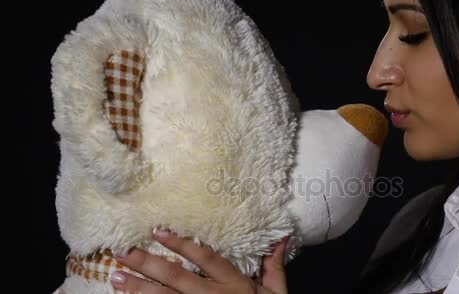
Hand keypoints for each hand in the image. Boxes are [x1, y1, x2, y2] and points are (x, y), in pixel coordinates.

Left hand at [110, 228, 288, 292]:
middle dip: (147, 264)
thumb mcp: (277, 292)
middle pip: (176, 278)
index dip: (183, 244)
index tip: (159, 231)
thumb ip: (275, 265)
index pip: (206, 259)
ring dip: (138, 288)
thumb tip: (282, 237)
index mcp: (235, 286)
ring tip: (115, 276)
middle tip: (122, 251)